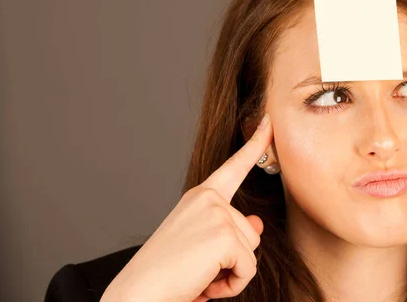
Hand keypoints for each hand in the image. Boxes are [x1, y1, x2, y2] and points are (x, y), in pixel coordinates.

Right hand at [100, 114, 272, 301]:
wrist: (138, 294)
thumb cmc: (164, 272)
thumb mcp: (201, 244)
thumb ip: (231, 229)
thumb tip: (258, 223)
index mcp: (200, 197)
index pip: (234, 166)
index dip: (255, 143)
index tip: (269, 121)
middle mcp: (209, 199)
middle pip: (251, 231)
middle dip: (233, 258)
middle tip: (200, 269)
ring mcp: (217, 214)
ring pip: (251, 250)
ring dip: (232, 274)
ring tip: (201, 277)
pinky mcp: (224, 236)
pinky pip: (248, 268)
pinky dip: (233, 286)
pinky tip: (207, 287)